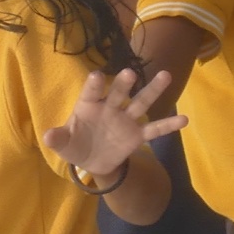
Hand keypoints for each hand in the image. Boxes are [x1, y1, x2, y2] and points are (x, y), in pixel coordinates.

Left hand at [42, 69, 186, 187]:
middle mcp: (110, 108)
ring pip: (140, 103)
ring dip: (152, 90)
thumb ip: (58, 138)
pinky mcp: (137, 134)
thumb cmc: (75, 145)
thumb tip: (48, 136)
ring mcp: (126, 120)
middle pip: (118, 94)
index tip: (98, 75)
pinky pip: (154, 129)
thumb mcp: (63, 144)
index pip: (91, 93)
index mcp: (88, 106)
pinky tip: (185, 119)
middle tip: (129, 73)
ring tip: (166, 76)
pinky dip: (168, 125)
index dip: (94, 85)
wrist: (92, 160)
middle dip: (123, 84)